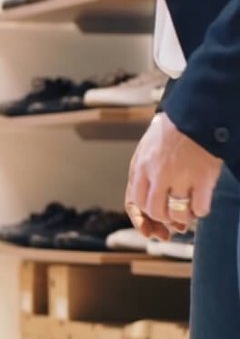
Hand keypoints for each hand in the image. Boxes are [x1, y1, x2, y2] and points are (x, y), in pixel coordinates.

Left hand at [128, 114, 221, 237]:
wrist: (195, 115)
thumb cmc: (171, 133)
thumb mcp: (146, 149)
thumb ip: (143, 172)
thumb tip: (144, 197)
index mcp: (141, 167)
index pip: (135, 201)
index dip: (143, 216)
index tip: (153, 223)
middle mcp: (157, 174)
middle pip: (154, 210)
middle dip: (163, 218)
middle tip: (173, 218)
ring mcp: (180, 176)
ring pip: (176, 213)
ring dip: (182, 218)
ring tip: (187, 212)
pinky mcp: (203, 177)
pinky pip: (199, 208)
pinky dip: (200, 212)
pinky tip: (201, 206)